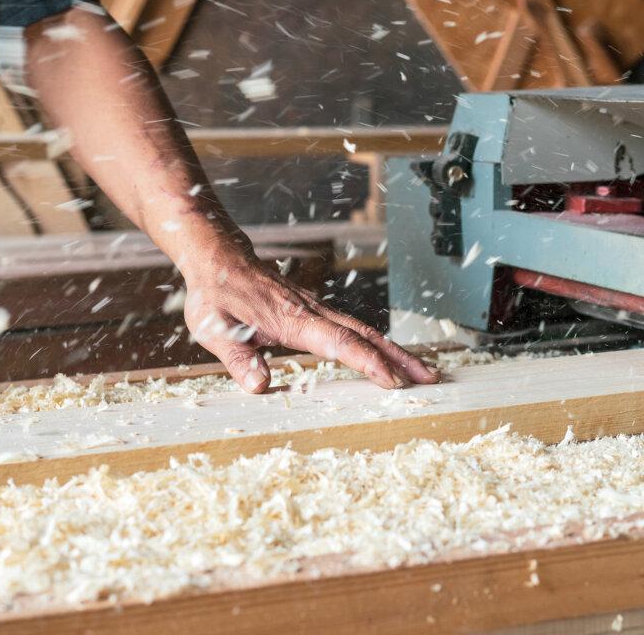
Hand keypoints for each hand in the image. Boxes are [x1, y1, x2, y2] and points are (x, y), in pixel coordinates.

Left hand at [182, 256, 438, 393]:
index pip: (339, 343)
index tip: (392, 381)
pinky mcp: (315, 311)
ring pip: (364, 330)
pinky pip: (352, 328)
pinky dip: (376, 343)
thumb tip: (260, 385)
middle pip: (365, 335)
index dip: (367, 363)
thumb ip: (238, 358)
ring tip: (422, 371)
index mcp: (292, 320)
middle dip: (399, 358)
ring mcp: (317, 310)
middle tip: (429, 378)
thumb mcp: (214, 329)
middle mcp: (312, 312)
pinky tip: (387, 355)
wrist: (219, 257)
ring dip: (394, 351)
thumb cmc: (216, 293)